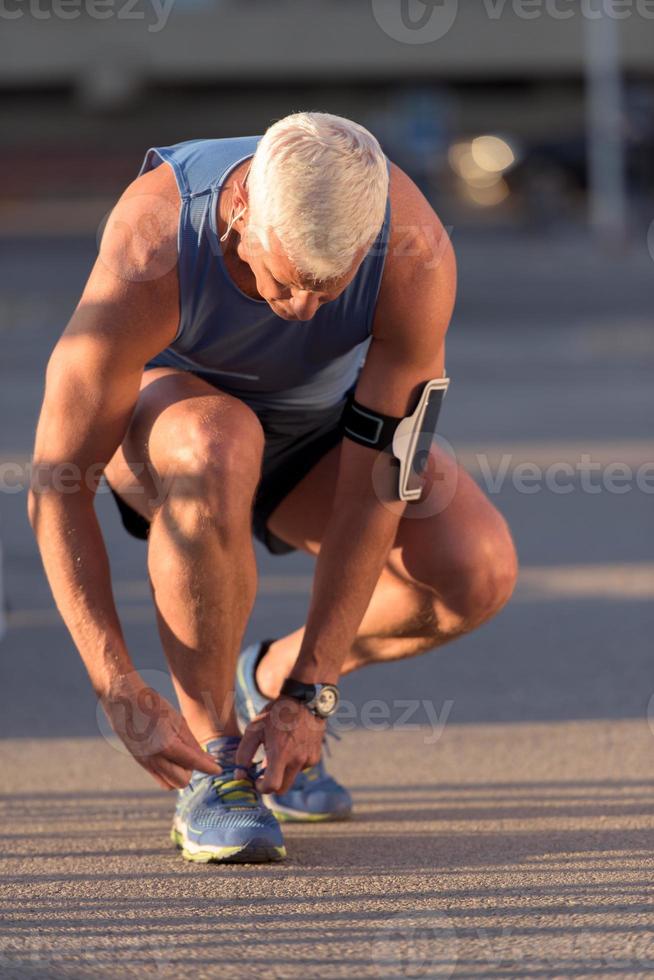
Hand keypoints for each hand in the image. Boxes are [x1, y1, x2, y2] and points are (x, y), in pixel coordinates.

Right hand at [100, 672, 220, 789]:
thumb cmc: (152, 705)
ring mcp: (145, 763)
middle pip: (182, 781)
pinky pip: (158, 777)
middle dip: (191, 771)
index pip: (193, 763)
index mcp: (166, 745)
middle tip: (193, 755)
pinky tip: (171, 756)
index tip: (219, 769)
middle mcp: (154, 759)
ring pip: (169, 784)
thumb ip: (192, 743)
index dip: (209, 767)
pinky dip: (168, 772)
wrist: (123, 700)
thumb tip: (208, 760)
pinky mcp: (140, 762)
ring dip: (179, 774)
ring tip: (181, 755)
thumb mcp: (177, 720)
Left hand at [236, 696, 324, 793]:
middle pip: (282, 789)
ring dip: (283, 771)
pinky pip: (301, 768)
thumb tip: (239, 776)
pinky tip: (291, 745)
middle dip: (272, 783)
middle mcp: (297, 760)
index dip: (261, 788)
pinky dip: (293, 763)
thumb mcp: (255, 729)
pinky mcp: (315, 757)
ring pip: (291, 777)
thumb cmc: (276, 713)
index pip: (272, 787)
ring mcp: (308, 759)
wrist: (305, 700)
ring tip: (279, 749)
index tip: (256, 780)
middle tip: (264, 769)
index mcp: (281, 753)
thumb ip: (244, 754)